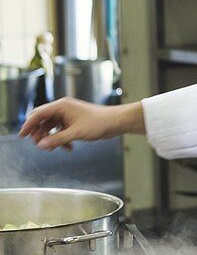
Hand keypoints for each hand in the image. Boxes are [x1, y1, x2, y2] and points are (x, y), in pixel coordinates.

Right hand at [18, 98, 144, 149]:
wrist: (116, 122)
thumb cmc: (100, 123)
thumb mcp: (76, 134)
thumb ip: (58, 140)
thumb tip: (42, 145)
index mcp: (62, 106)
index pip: (39, 114)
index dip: (29, 124)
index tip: (22, 135)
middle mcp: (64, 108)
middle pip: (43, 120)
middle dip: (39, 133)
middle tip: (39, 144)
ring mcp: (69, 115)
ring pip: (52, 127)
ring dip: (50, 138)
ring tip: (52, 149)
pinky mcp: (74, 122)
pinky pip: (61, 130)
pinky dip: (61, 139)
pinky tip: (67, 148)